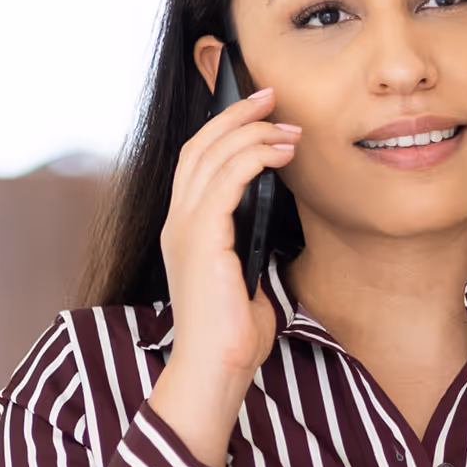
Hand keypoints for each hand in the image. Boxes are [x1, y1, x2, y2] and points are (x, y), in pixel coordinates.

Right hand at [147, 82, 295, 466]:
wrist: (216, 369)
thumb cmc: (233, 336)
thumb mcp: (247, 278)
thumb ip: (252, 246)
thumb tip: (278, 222)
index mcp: (184, 231)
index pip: (196, 162)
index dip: (224, 128)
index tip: (259, 112)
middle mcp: (178, 223)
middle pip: (200, 146)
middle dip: (237, 114)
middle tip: (272, 96)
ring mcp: (185, 229)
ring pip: (213, 155)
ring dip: (254, 133)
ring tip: (289, 127)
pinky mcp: (202, 239)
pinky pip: (227, 179)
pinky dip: (255, 157)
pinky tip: (281, 152)